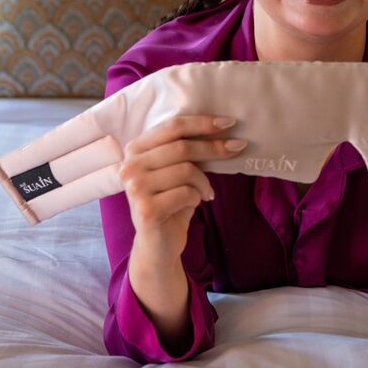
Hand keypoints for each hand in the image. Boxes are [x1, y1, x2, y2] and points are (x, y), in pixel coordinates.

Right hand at [120, 114, 245, 271]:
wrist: (157, 244)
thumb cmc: (171, 202)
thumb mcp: (177, 171)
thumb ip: (187, 150)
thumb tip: (222, 128)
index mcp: (135, 149)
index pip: (172, 126)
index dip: (202, 123)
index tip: (229, 123)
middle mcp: (130, 166)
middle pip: (182, 147)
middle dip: (214, 147)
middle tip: (238, 147)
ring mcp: (135, 189)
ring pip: (187, 170)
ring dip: (204, 182)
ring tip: (206, 191)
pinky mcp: (147, 210)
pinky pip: (187, 193)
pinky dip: (198, 197)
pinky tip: (196, 203)